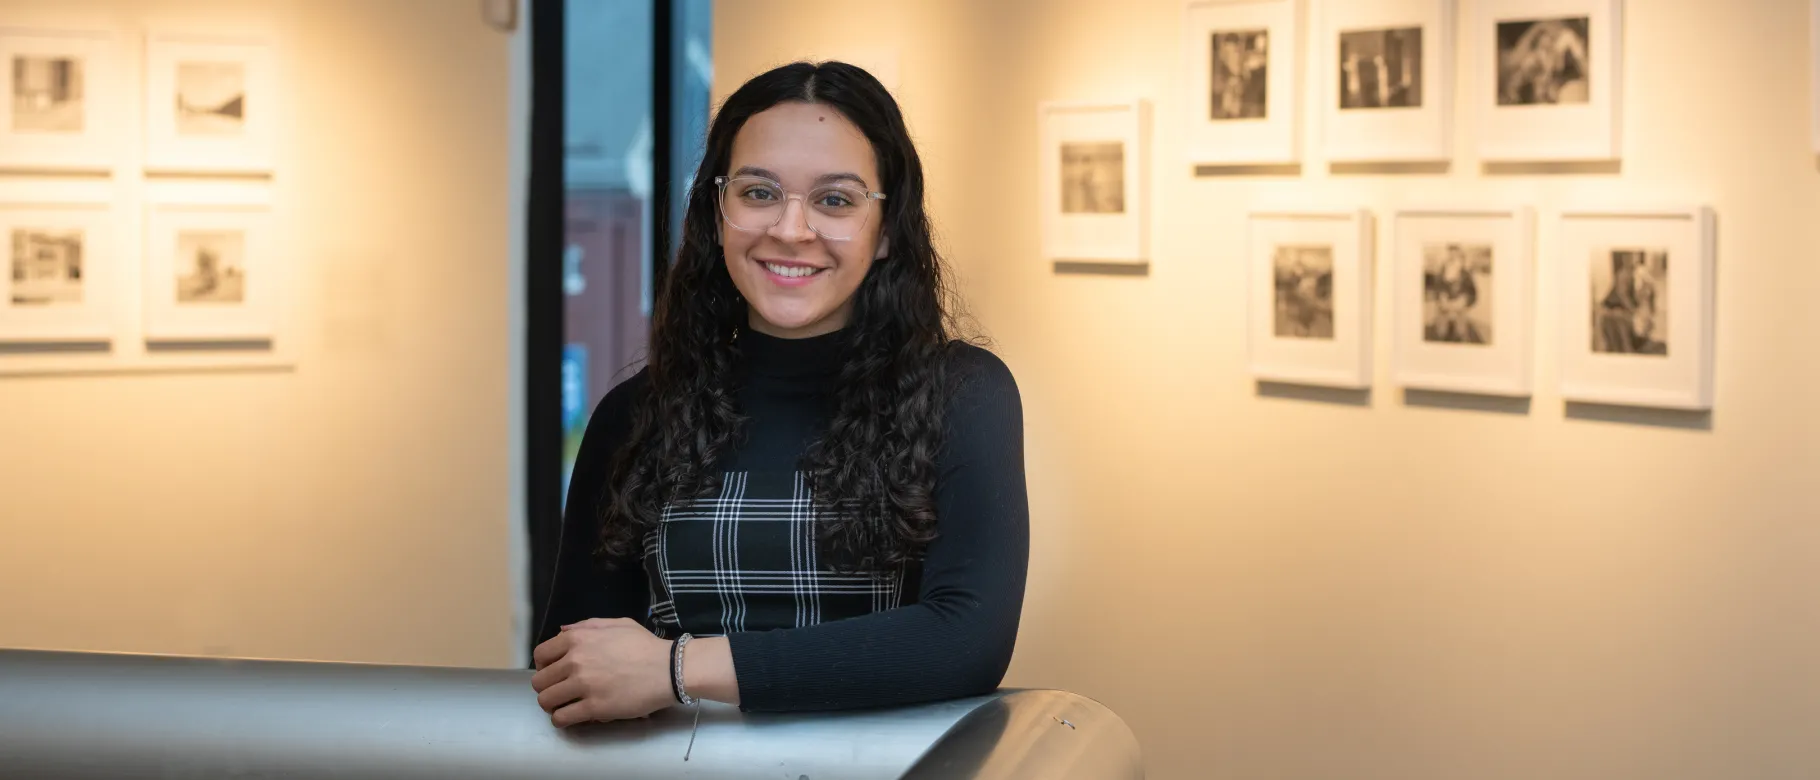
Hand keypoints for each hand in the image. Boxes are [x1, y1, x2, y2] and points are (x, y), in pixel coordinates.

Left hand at [530, 618, 674, 726]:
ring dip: (553, 706)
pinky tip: (572, 717)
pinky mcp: (594, 707)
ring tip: (565, 706)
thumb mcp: (617, 624)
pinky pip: (562, 718)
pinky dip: (562, 720)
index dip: (543, 666)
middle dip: (548, 688)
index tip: (553, 673)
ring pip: (546, 701)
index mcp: (578, 639)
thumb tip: (561, 631)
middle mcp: (575, 661)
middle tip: (561, 692)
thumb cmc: (645, 646)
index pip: (540, 655)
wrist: (669, 669)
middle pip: (540, 681)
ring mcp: (583, 685)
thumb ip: (586, 626)